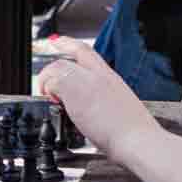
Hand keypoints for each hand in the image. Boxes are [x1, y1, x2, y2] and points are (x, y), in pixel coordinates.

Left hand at [35, 39, 158, 159]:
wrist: (137, 138)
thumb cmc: (133, 132)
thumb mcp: (121, 109)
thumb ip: (104, 103)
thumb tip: (93, 111)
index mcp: (111, 78)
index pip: (86, 52)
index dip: (69, 44)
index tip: (58, 42)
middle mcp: (99, 75)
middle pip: (68, 58)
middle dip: (52, 68)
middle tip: (44, 80)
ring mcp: (87, 81)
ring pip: (57, 67)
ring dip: (48, 80)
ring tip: (49, 96)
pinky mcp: (75, 90)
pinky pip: (53, 82)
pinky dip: (48, 90)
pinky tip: (52, 102)